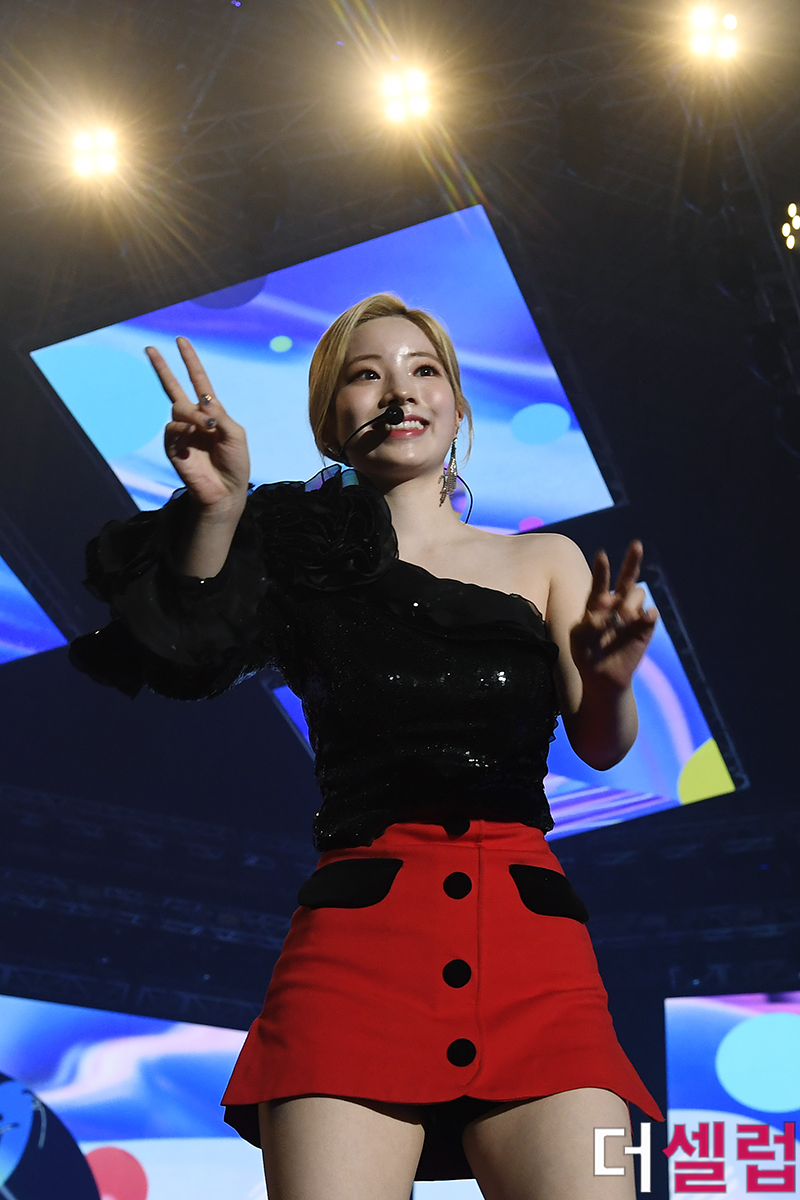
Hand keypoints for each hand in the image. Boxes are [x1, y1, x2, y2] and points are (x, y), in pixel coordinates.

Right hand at [146, 337, 250, 511]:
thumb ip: (219, 415)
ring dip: (193, 416)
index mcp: (211, 412)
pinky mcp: (173, 447)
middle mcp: (193, 419)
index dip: (190, 361)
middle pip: (172, 388)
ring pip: (177, 409)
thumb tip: (201, 400)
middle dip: (162, 368)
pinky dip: (184, 431)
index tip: (181, 341)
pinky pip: (172, 429)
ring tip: (207, 429)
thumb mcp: (235, 435)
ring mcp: (181, 432)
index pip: (198, 381)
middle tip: (150, 348)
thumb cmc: (235, 463)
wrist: (226, 490)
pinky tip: (193, 443)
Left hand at [569, 541, 657, 691]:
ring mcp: (632, 616)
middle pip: (627, 578)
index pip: (600, 583)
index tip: (601, 556)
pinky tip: (643, 618)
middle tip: (637, 545)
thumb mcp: (578, 639)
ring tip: (623, 618)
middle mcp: (616, 605)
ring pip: (637, 595)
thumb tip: (603, 614)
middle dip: (632, 561)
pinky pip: (651, 615)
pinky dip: (648, 614)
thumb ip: (587, 624)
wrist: (603, 678)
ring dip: (630, 603)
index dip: (602, 570)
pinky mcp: (644, 629)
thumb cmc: (586, 655)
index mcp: (596, 604)